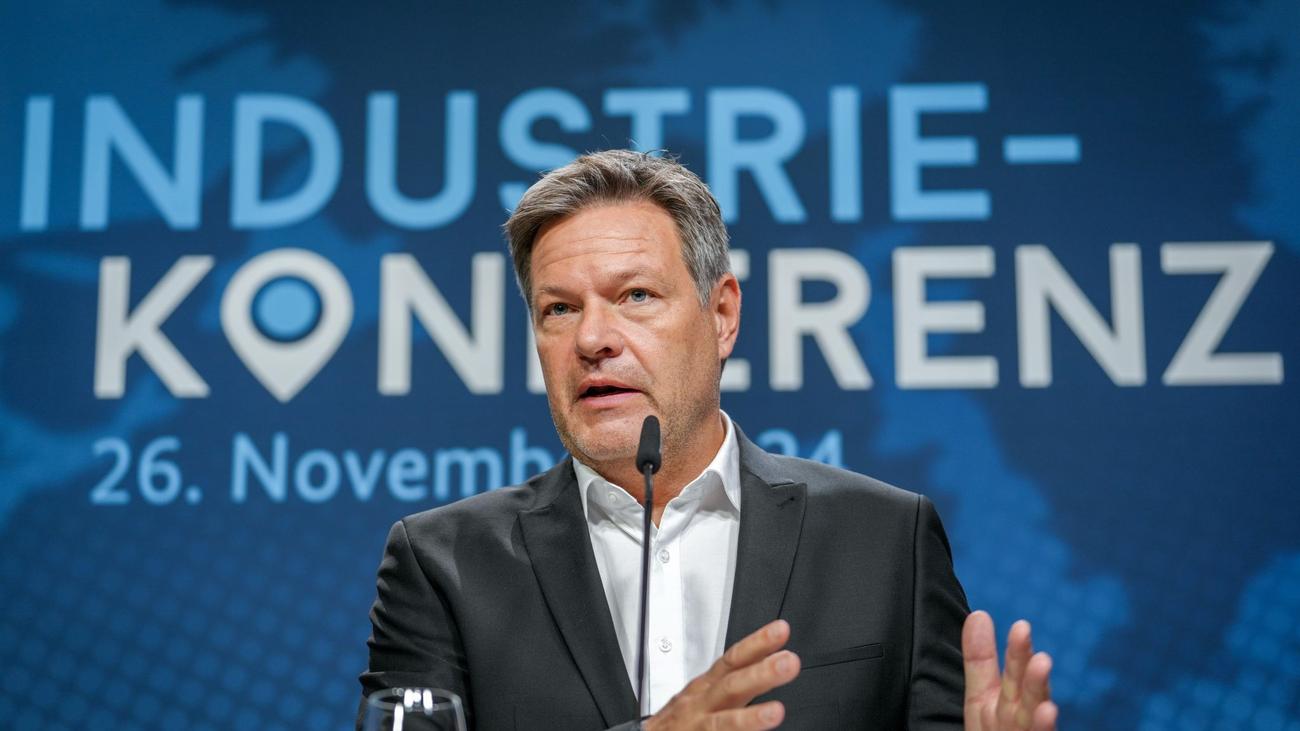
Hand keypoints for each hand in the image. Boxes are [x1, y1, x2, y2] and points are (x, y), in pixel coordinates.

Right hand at [643, 619, 800, 730]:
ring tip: (776, 712)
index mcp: (708, 687)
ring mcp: (697, 726)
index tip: (781, 629)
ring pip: (723, 721)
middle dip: (760, 672)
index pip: (734, 659)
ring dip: (750, 717)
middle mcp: (701, 704)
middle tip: (789, 662)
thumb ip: (734, 686)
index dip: (757, 643)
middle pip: (731, 684)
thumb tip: (768, 668)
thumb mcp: (704, 698)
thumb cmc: (680, 722)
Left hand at [962, 610, 1057, 730]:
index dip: (1016, 653)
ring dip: (1039, 696)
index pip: (1011, 675)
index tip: (1021, 627)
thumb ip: (980, 660)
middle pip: (1025, 695)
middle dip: (1030, 675)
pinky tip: (1048, 712)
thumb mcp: (981, 697)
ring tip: (1043, 671)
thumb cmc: (994, 730)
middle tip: (1036, 651)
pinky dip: (1043, 727)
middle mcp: (1022, 718)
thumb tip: (979, 615)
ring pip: (1032, 719)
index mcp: (1006, 702)